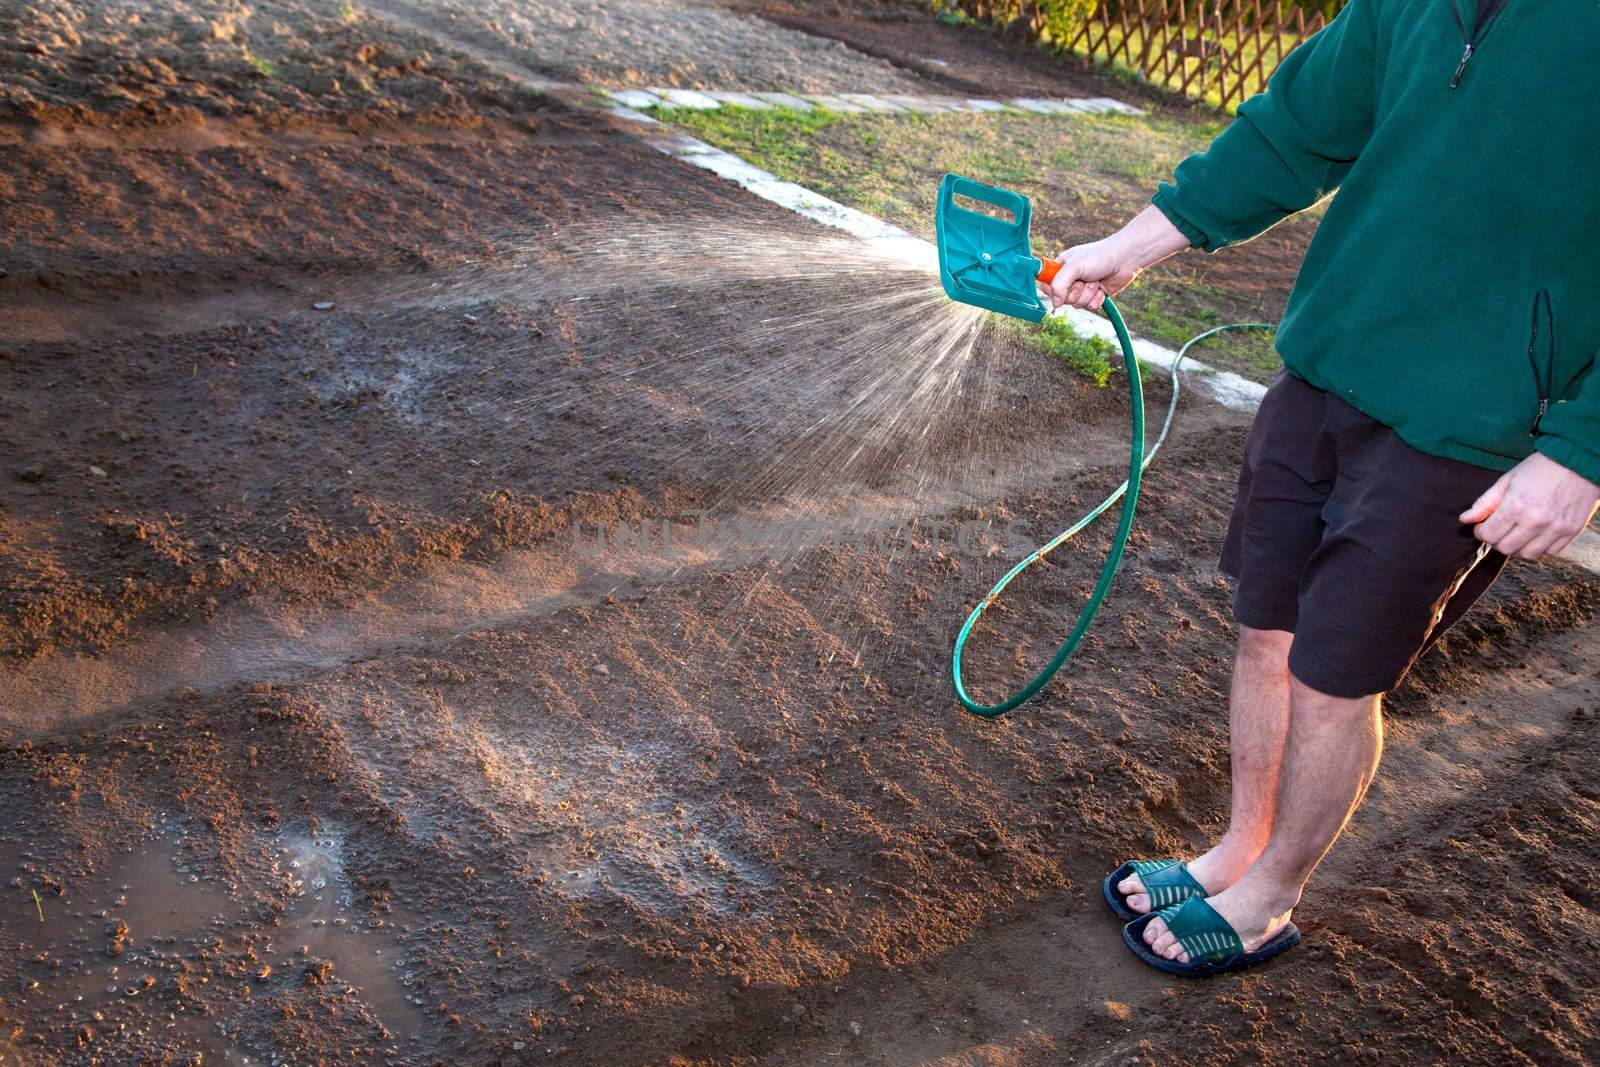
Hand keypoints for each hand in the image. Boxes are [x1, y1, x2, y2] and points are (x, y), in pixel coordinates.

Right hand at [1046, 204, 1189, 311]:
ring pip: (1076, 304)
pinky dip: (1096, 300)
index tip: (1063, 285)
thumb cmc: (1099, 256)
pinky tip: (1102, 289)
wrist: (1125, 259)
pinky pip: (1089, 307)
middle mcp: (1070, 279)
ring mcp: (1082, 288)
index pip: (1046, 284)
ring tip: (1096, 281)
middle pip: (1062, 298)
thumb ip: (1059, 284)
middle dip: (1075, 292)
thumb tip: (1055, 303)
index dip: (1053, 289)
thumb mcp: (1074, 267)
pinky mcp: (1094, 296)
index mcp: (1061, 267)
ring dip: (1088, 295)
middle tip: (1085, 280)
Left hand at [1459, 452, 1599, 560]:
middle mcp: (1536, 521)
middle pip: (1506, 548)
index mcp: (1516, 506)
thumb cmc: (1540, 468)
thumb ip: (1485, 502)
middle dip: (1498, 540)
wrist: (1577, 461)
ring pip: (1528, 554)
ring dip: (1519, 546)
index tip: (1484, 526)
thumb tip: (1465, 519)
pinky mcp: (1571, 531)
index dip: (1481, 532)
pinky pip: (1550, 552)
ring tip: (1520, 531)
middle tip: (1501, 528)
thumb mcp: (1507, 480)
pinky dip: (1541, 546)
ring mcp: (1556, 528)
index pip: (1489, 536)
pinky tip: (1538, 532)